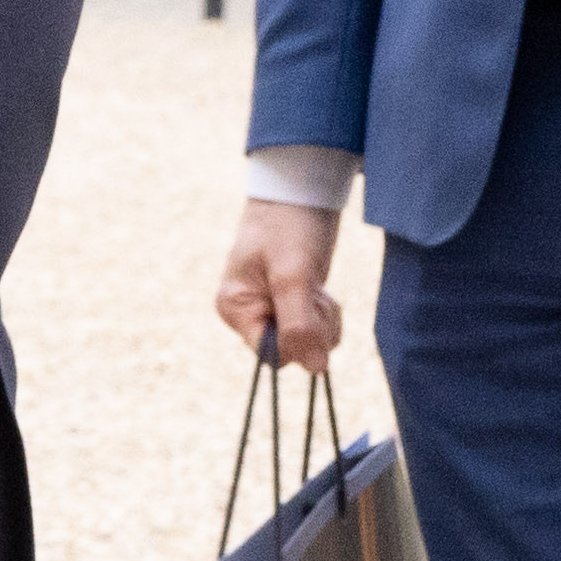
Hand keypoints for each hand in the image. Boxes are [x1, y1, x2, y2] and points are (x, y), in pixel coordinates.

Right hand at [214, 186, 346, 375]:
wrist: (299, 190)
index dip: (298, 340)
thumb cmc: (289, 226)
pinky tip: (319, 287)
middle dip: (314, 324)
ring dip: (323, 317)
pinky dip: (325, 311)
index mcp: (234, 308)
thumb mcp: (294, 274)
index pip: (270, 353)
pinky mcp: (289, 303)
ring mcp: (269, 309)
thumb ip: (301, 323)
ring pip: (308, 340)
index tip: (311, 308)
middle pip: (292, 349)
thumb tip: (316, 371)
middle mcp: (248, 314)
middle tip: (314, 290)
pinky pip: (314, 326)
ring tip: (316, 285)